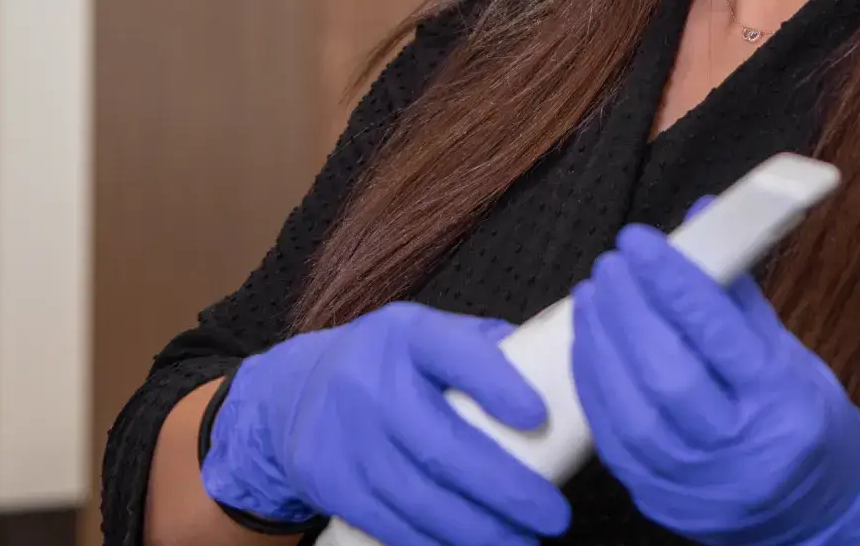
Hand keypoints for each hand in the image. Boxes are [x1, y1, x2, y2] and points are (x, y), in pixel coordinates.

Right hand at [200, 303, 570, 545]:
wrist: (298, 391)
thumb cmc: (395, 363)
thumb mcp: (430, 334)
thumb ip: (486, 350)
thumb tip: (561, 372)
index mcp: (409, 334)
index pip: (454, 352)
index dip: (496, 384)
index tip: (539, 416)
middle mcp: (371, 382)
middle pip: (440, 444)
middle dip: (504, 488)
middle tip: (554, 515)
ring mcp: (345, 435)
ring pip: (415, 496)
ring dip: (476, 530)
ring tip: (523, 543)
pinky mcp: (328, 481)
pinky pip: (387, 522)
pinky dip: (432, 543)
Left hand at [571, 223, 859, 545]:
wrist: (818, 520)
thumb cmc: (807, 424)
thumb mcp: (790, 357)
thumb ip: (739, 295)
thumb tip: (702, 220)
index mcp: (781, 401)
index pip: (717, 333)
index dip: (672, 282)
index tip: (640, 240)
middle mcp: (737, 448)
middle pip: (668, 373)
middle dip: (629, 309)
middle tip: (612, 262)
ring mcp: (694, 483)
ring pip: (631, 410)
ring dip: (602, 344)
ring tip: (594, 294)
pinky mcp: (659, 501)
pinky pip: (612, 439)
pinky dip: (594, 385)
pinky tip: (590, 344)